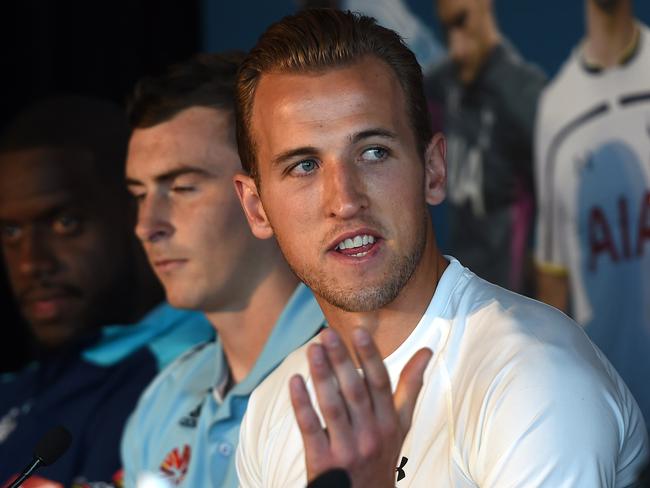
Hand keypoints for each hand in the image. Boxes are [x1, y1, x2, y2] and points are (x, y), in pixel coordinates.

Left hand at [289, 327, 431, 487]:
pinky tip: (294, 380)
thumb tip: (427, 350)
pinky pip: (311, 428)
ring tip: (312, 349)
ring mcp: (347, 449)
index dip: (369, 357)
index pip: (380, 383)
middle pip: (355, 390)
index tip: (359, 331)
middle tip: (326, 333)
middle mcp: (371, 434)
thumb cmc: (382, 454)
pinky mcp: (324, 462)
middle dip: (341, 360)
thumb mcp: (401, 424)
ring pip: (333, 406)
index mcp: (389, 422)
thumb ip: (410, 387)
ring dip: (321, 375)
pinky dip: (302, 404)